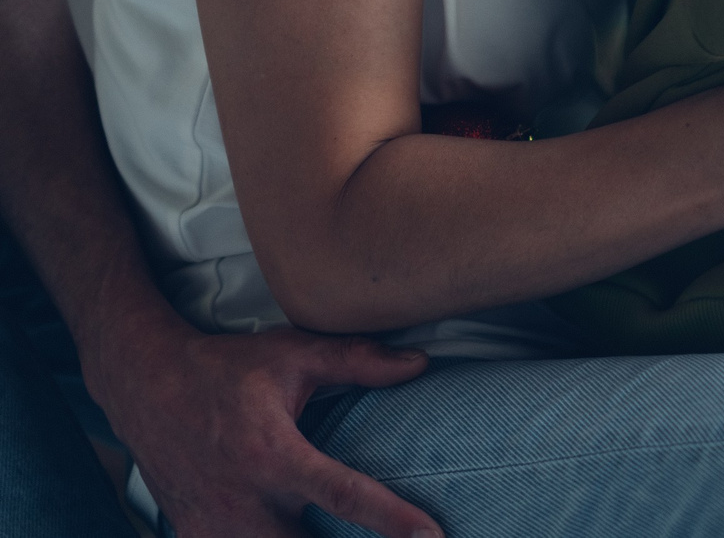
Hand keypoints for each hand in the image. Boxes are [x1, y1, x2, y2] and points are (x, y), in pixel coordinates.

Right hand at [86, 314, 438, 537]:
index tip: (432, 537)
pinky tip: (291, 532)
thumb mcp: (294, 353)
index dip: (393, 519)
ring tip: (346, 536)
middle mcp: (244, 502)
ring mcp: (214, 528)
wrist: (143, 385)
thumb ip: (359, 361)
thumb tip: (419, 363)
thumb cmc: (224, 369)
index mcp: (274, 457)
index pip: (345, 496)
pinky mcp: (193, 537)